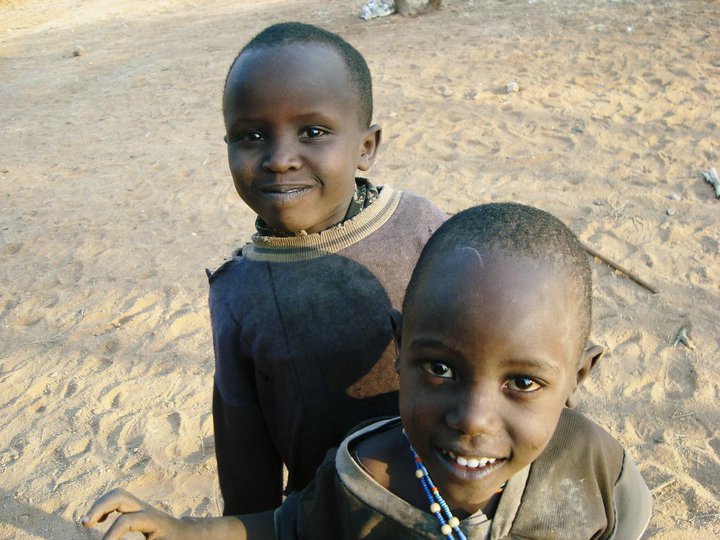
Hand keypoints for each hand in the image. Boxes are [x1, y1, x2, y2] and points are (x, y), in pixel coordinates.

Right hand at [81, 488, 195, 539]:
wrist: (187, 535)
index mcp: (153, 520)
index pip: (126, 521)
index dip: (111, 535)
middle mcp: (146, 509)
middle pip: (120, 496)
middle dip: (100, 507)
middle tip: (85, 523)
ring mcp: (142, 506)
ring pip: (118, 495)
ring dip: (100, 505)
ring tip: (86, 522)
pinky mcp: (138, 509)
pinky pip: (119, 501)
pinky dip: (105, 507)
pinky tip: (98, 521)